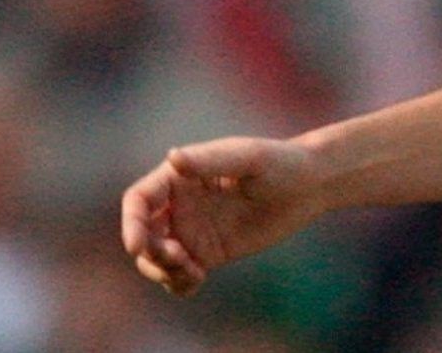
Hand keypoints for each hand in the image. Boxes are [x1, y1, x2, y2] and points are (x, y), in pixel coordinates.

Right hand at [120, 137, 320, 296]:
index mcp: (180, 176)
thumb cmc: (281, 162)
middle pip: (143, 234)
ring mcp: (192, 230)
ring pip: (156, 259)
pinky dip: (178, 284)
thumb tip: (173, 157)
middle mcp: (179, 204)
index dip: (130, 223)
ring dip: (163, 271)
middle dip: (151, 253)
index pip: (139, 200)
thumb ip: (210, 161)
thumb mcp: (248, 158)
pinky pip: (179, 275)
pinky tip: (197, 280)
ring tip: (194, 272)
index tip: (137, 246)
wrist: (311, 185)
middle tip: (182, 259)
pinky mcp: (208, 253)